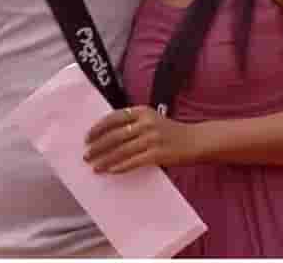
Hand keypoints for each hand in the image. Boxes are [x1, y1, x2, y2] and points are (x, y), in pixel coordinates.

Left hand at [84, 106, 198, 173]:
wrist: (196, 141)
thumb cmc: (171, 132)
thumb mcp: (152, 120)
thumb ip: (134, 123)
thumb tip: (106, 137)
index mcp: (143, 111)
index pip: (114, 117)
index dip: (98, 128)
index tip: (87, 137)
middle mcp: (147, 122)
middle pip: (115, 135)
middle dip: (98, 147)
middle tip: (86, 155)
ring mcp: (153, 138)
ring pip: (122, 150)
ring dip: (105, 160)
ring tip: (95, 166)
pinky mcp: (158, 154)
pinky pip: (134, 162)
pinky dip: (121, 167)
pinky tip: (111, 171)